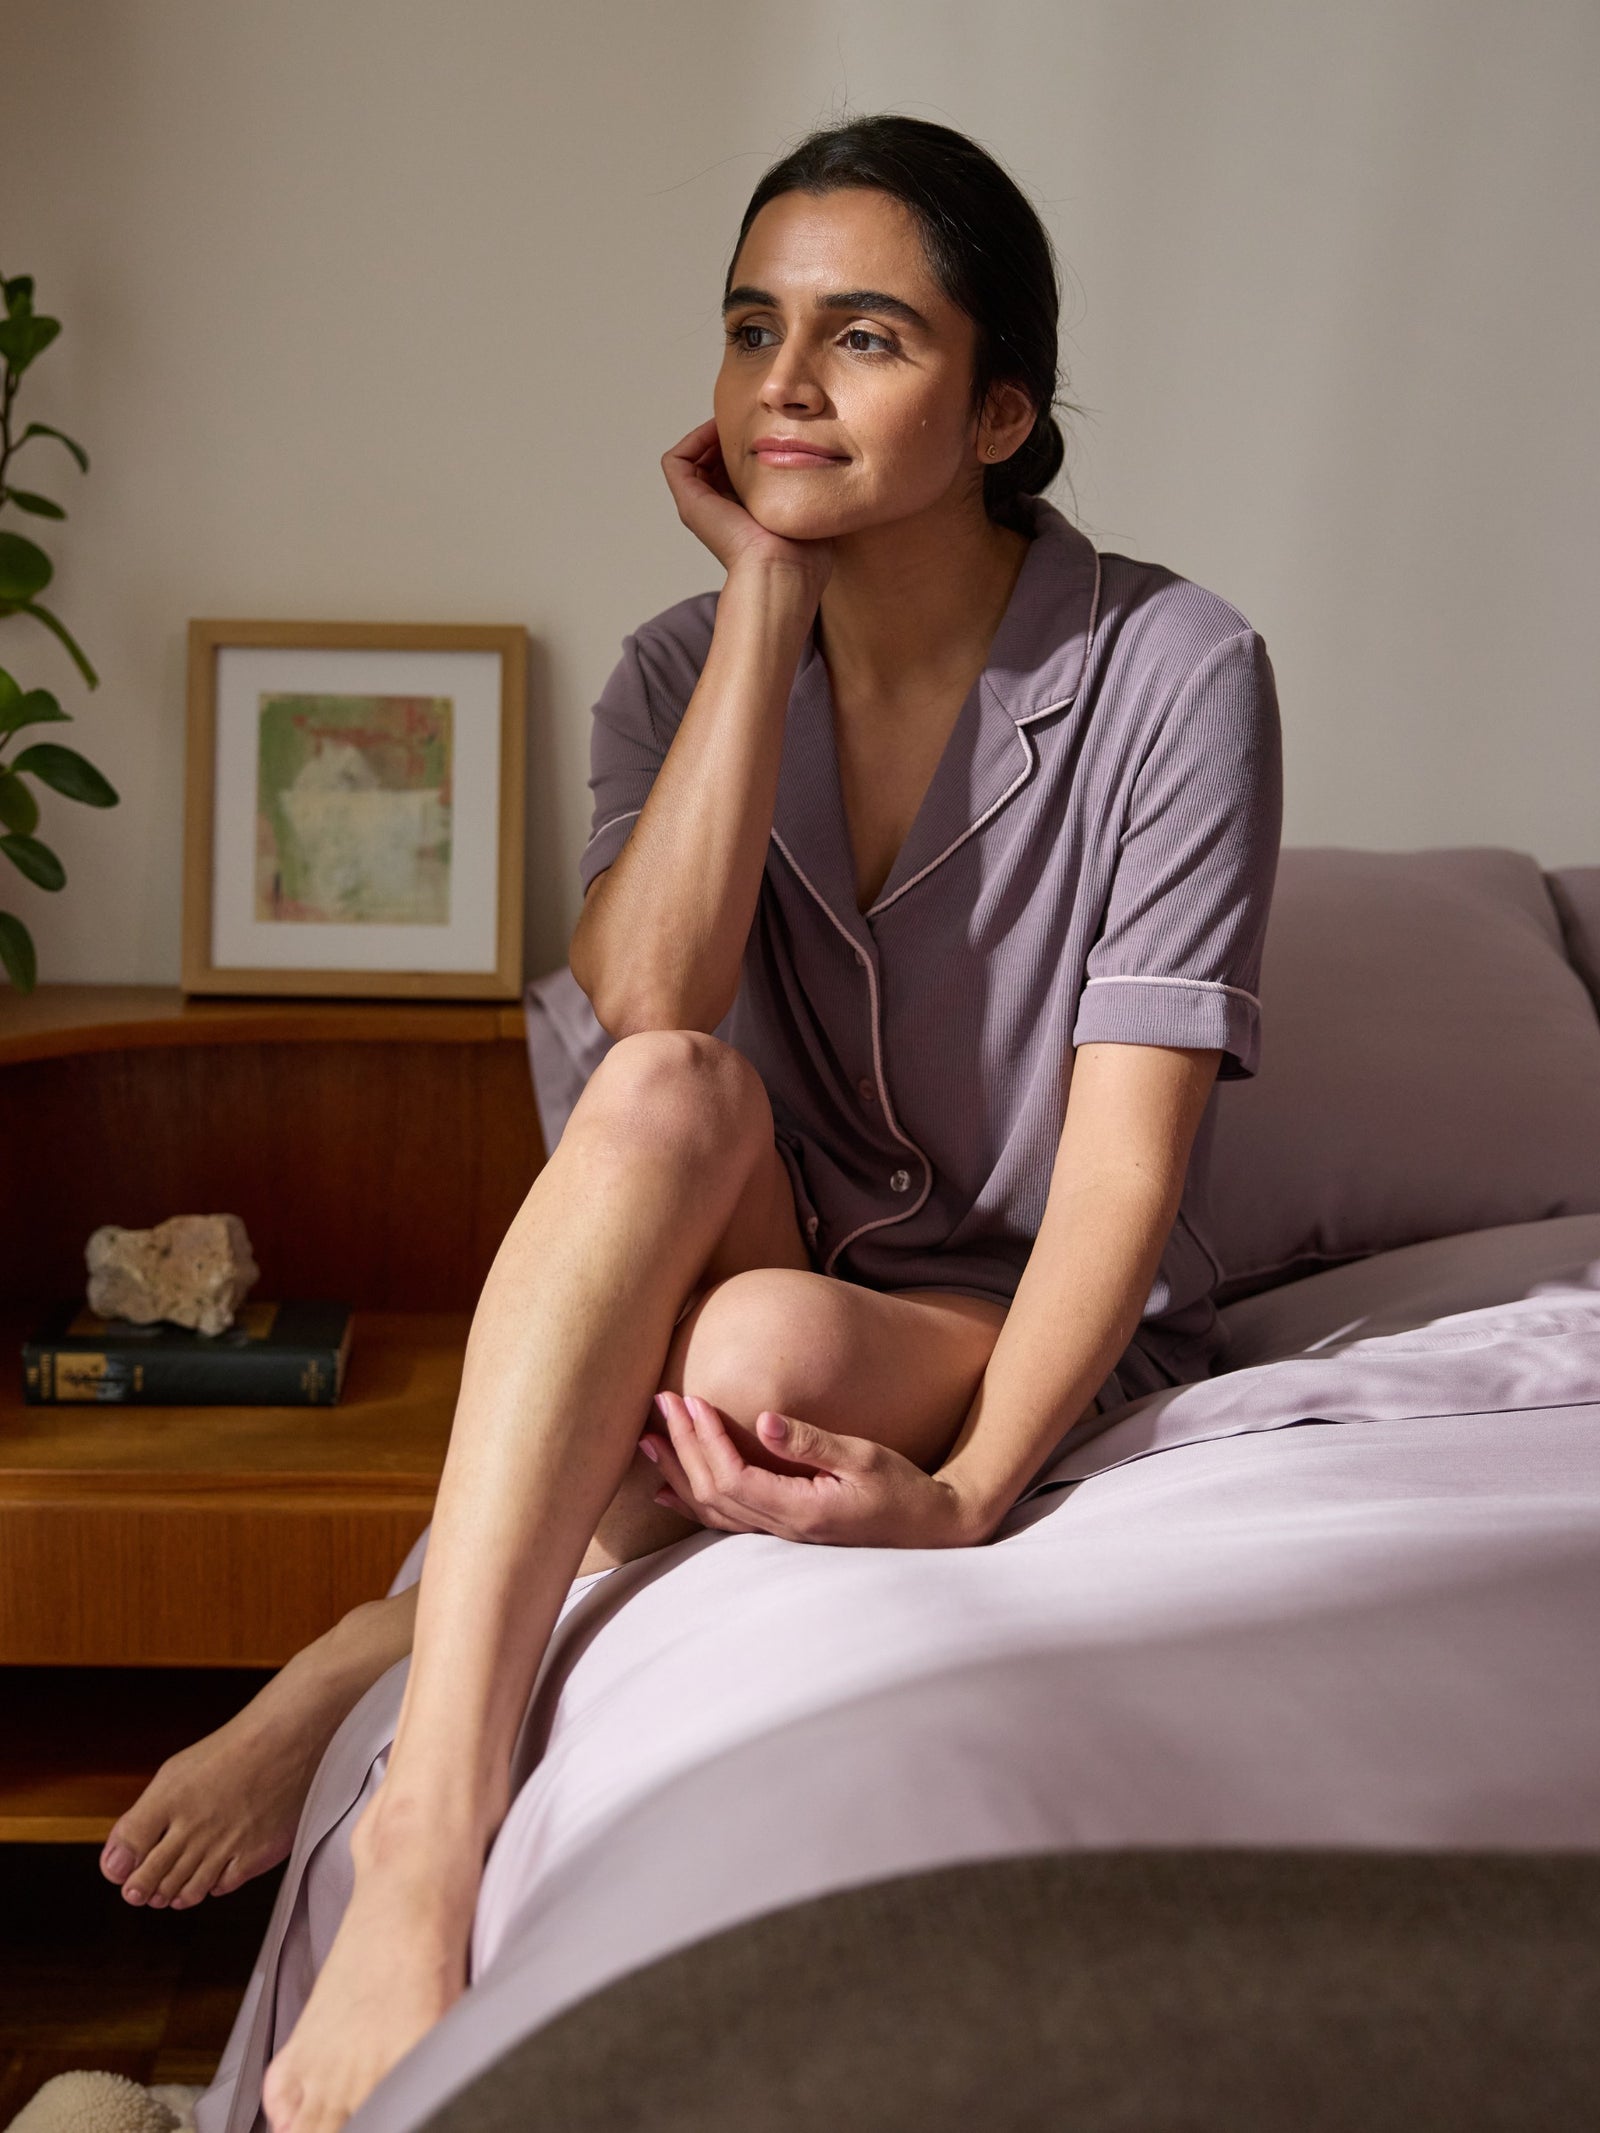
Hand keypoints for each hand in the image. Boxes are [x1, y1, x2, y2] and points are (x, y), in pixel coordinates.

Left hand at [639, 1390, 981, 1549]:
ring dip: (677, 1472)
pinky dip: (692, 1503)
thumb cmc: (903, 1489)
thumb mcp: (864, 1458)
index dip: (706, 1440)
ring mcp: (781, 1537)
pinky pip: (725, 1521)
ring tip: (649, 1438)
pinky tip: (668, 1491)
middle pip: (712, 1492)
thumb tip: (764, 1419)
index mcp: (802, 1511)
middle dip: (682, 1446)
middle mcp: (784, 1530)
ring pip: (711, 1509)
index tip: (692, 1399)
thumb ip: (813, 1443)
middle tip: (660, 1402)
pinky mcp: (784, 1532)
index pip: (734, 1477)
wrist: (930, 1528)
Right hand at [660, 418, 833, 595]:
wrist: (783, 570)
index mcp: (743, 516)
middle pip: (712, 461)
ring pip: (694, 458)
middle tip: (751, 419)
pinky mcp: (688, 502)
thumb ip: (808, 489)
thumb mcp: (808, 511)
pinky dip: (693, 439)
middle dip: (728, 436)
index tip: (770, 429)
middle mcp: (717, 512)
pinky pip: (676, 460)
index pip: (737, 472)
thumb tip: (823, 463)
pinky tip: (720, 429)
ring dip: (710, 434)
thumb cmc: (803, 553)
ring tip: (735, 420)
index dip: (749, 447)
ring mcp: (699, 507)